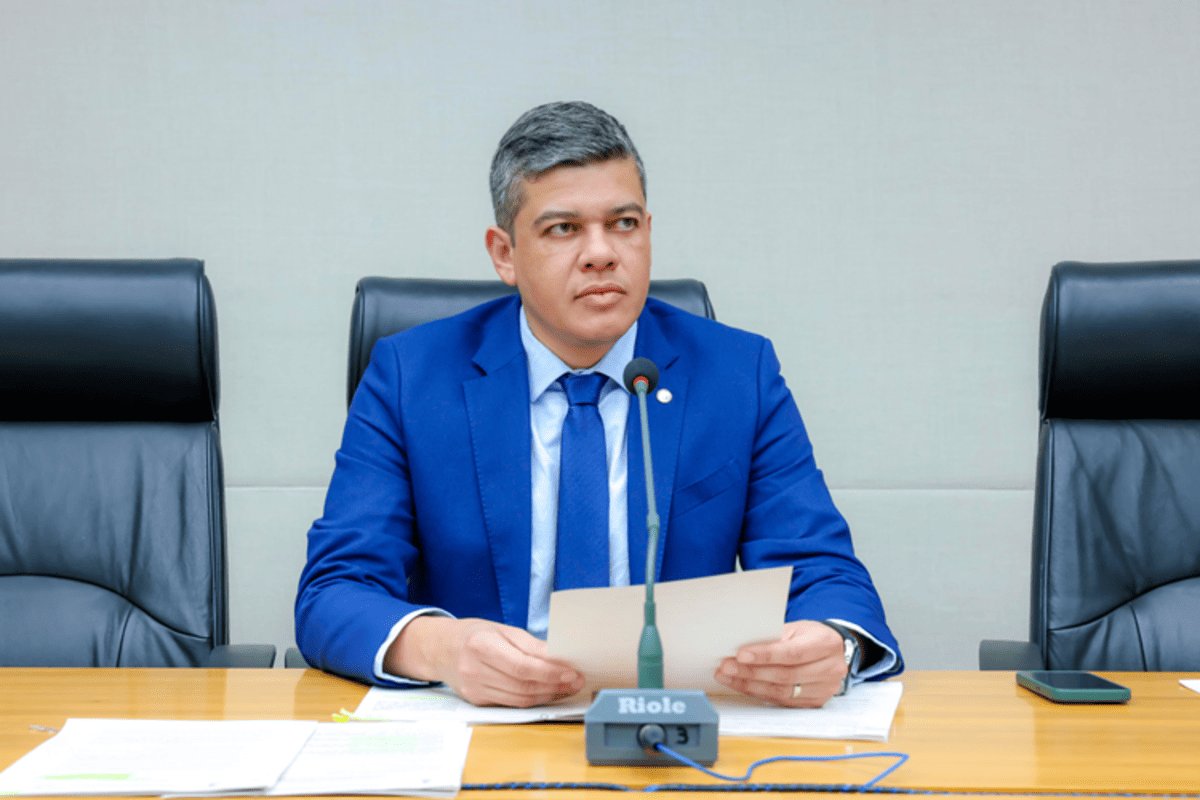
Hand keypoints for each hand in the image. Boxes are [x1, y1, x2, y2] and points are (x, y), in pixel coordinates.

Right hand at [385, 616, 585, 707]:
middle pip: (523, 686)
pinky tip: (547, 692)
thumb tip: (559, 658)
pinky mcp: (477, 702)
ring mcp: (474, 689)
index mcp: (481, 645)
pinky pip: (511, 703)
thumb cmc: (474, 634)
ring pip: (520, 700)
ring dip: (548, 695)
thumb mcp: (501, 629)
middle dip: (555, 685)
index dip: (551, 672)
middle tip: (576, 681)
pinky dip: (532, 700)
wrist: (440, 649)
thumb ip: (530, 645)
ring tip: (567, 687)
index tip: (573, 672)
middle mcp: (474, 670)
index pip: (523, 666)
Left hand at [713, 620, 845, 707]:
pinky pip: (782, 701)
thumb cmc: (811, 636)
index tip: (741, 654)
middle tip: (727, 666)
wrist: (833, 651)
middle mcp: (830, 669)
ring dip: (751, 685)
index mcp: (826, 644)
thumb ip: (774, 638)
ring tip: (728, 676)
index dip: (765, 655)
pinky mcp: (816, 702)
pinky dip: (760, 693)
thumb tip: (742, 648)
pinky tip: (743, 685)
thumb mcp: (797, 628)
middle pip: (785, 675)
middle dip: (752, 672)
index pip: (792, 653)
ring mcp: (825, 689)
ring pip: (782, 691)